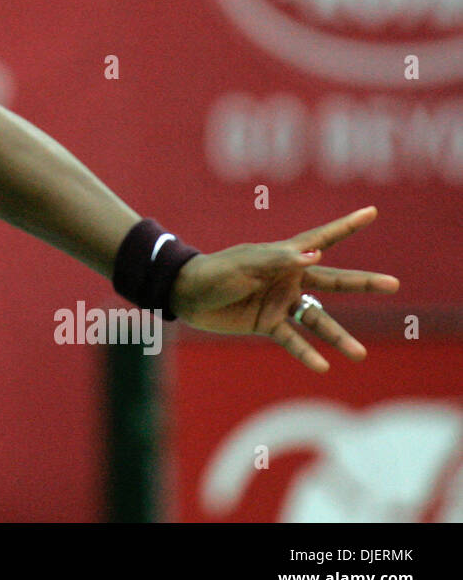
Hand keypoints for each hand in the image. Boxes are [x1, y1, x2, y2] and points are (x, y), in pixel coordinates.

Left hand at [169, 206, 398, 372]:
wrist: (186, 294)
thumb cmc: (215, 270)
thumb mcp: (246, 263)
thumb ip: (279, 260)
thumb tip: (316, 254)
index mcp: (284, 255)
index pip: (322, 238)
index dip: (347, 225)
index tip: (372, 212)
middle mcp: (289, 278)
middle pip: (334, 280)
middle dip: (363, 283)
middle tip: (393, 283)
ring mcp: (281, 302)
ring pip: (318, 319)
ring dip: (338, 336)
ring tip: (360, 354)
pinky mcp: (267, 323)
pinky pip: (292, 340)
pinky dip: (306, 353)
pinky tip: (323, 366)